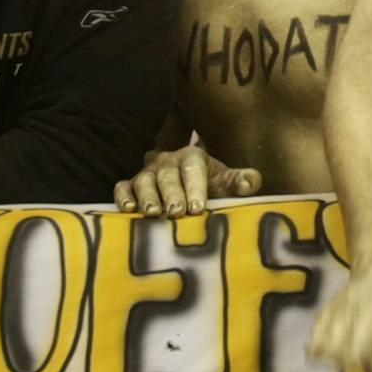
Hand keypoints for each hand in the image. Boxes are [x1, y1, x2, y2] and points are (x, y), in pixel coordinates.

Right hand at [110, 144, 261, 216]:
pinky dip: (123, 197)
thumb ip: (243, 181)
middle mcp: (167, 161)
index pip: (193, 168)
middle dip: (171, 194)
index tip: (198, 208)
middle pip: (167, 175)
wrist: (187, 186)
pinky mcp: (130, 184)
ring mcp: (146, 172)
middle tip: (176, 213)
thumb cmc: (210, 187)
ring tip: (153, 214)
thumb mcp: (227, 182)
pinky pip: (122, 187)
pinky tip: (129, 210)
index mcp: (193, 157)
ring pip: (144, 181)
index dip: (195, 187)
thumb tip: (248, 184)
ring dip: (148, 197)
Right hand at [308, 254, 371, 371]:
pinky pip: (317, 329)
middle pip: (356, 350)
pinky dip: (319, 347)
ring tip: (350, 362)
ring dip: (339, 360)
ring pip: (333, 341)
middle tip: (369, 368)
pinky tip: (329, 353)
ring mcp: (349, 303)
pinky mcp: (332, 303)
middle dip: (361, 367)